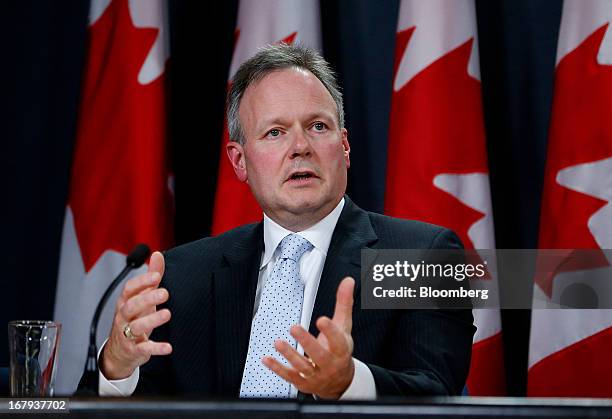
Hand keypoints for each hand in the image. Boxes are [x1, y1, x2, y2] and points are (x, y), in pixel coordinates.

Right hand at [100, 251, 172, 379]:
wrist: (119, 351)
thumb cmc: (132, 318)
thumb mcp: (141, 296)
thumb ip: (151, 277)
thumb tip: (158, 255)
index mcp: (126, 301)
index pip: (130, 289)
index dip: (142, 282)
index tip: (156, 276)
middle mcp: (124, 316)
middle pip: (132, 306)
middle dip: (147, 299)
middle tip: (165, 293)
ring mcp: (127, 333)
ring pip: (137, 326)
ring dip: (152, 320)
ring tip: (167, 314)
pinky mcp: (134, 349)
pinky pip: (143, 348)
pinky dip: (155, 348)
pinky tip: (168, 347)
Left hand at [263, 277, 355, 399]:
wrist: (340, 382)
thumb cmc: (340, 350)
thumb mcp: (344, 327)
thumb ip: (344, 304)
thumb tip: (348, 281)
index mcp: (341, 350)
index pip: (338, 341)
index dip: (330, 331)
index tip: (322, 319)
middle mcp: (329, 364)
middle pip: (319, 355)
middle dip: (307, 342)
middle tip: (294, 328)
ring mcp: (316, 375)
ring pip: (302, 366)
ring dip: (289, 355)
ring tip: (278, 342)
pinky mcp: (303, 382)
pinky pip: (289, 376)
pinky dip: (277, 368)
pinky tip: (267, 359)